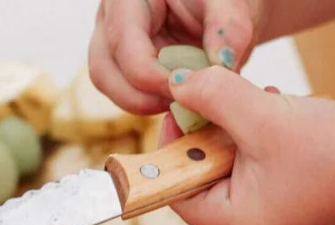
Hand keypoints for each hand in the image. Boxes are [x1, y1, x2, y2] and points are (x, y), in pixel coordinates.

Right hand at [88, 0, 267, 114]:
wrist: (219, 10)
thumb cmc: (220, 0)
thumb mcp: (230, 5)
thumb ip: (229, 30)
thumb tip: (222, 64)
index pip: (124, 46)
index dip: (153, 79)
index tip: (188, 93)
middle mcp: (110, 18)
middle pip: (104, 71)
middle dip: (142, 98)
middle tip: (182, 104)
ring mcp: (111, 44)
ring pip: (109, 88)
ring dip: (144, 105)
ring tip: (182, 102)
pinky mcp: (122, 67)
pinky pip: (126, 94)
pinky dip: (151, 104)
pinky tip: (179, 100)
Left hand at [166, 68, 334, 224]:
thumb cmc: (333, 150)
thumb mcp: (264, 116)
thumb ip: (214, 97)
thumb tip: (176, 87)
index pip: (179, 194)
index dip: (175, 150)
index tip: (182, 111)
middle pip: (204, 183)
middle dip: (213, 138)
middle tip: (225, 102)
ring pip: (230, 174)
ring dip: (238, 135)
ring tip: (262, 108)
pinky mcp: (285, 212)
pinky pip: (254, 177)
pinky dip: (257, 145)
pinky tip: (277, 120)